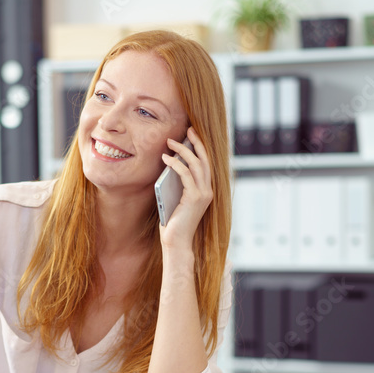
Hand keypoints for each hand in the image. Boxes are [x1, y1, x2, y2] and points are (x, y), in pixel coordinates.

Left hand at [159, 127, 212, 251]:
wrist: (176, 242)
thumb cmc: (173, 223)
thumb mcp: (176, 198)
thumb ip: (178, 183)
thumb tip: (170, 164)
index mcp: (206, 190)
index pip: (206, 164)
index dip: (200, 148)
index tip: (192, 135)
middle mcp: (208, 191)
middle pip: (204, 160)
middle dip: (196, 143)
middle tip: (188, 129)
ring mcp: (203, 194)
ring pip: (195, 165)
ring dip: (182, 150)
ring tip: (170, 142)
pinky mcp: (194, 198)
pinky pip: (185, 175)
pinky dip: (175, 164)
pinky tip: (165, 158)